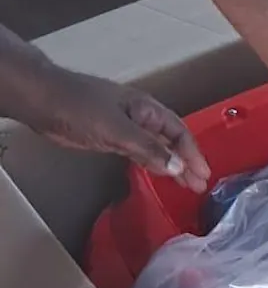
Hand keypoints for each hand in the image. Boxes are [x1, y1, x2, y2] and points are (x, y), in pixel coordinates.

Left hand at [35, 68, 210, 192]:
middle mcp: (139, 117)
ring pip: (156, 149)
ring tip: (186, 185)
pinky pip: (139, 153)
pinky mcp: (110, 139)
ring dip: (171, 166)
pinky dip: (152, 164)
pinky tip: (159, 174)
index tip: (203, 174)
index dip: (192, 153)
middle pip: (170, 141)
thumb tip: (177, 167)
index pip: (178, 131)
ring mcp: (125, 128)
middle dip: (186, 162)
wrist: (44, 102)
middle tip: (199, 185)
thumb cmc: (81, 108)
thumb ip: (149, 149)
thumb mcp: (118, 129)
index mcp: (145, 108)